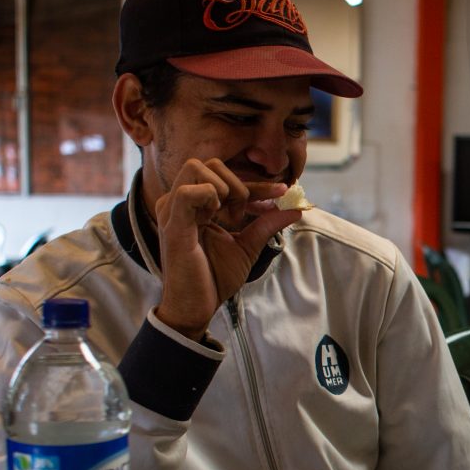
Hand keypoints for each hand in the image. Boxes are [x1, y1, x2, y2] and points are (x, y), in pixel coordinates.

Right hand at [153, 158, 300, 338]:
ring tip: (229, 218)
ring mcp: (173, 211)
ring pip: (196, 167)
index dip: (258, 184)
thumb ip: (267, 224)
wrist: (197, 307)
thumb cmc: (214, 278)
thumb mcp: (247, 246)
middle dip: (238, 184)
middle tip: (244, 215)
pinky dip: (209, 197)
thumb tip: (296, 209)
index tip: (283, 192)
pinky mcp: (172, 225)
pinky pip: (188, 192)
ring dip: (224, 188)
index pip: (226, 178)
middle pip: (209, 163)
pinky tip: (216, 218)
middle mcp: (181, 202)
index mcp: (196, 205)